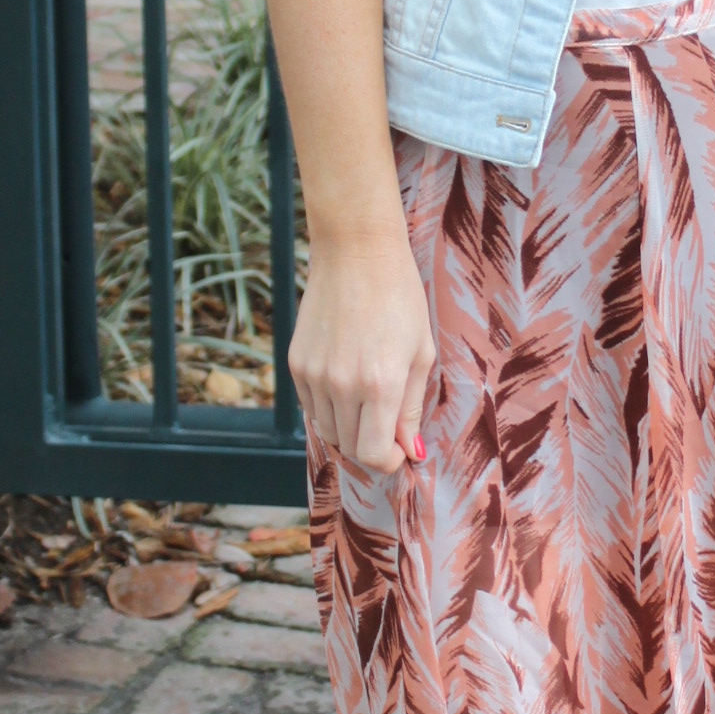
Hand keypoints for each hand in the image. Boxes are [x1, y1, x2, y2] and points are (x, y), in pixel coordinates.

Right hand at [290, 228, 435, 473]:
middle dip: (371, 444)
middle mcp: (342, 385)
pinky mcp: (294, 363)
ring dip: (349, 426)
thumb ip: (411, 407)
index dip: (388, 461)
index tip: (398, 450)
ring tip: (367, 396)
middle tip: (387, 424)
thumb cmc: (399, 298)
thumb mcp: (420, 353)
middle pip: (349, 446)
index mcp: (381, 384)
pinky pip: (310, 406)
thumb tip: (410, 451)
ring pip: (327, 429)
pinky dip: (328, 406)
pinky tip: (345, 380)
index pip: (372, 454)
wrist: (356, 253)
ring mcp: (314, 374)